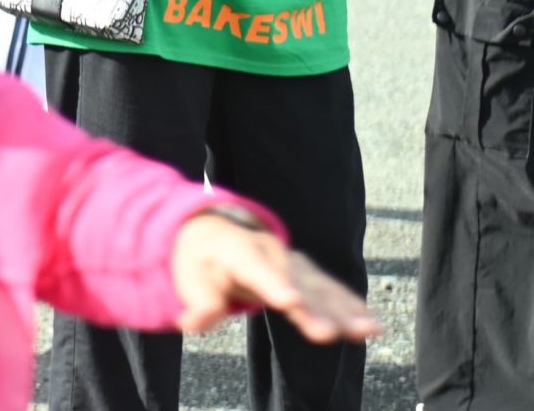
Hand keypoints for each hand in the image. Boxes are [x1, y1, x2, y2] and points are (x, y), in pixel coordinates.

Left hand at [170, 212, 378, 341]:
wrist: (217, 232)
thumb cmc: (202, 260)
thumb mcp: (191, 278)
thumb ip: (198, 303)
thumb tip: (190, 323)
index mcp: (239, 251)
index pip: (256, 269)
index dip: (273, 285)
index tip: (290, 301)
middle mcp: (273, 253)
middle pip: (296, 283)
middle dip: (315, 308)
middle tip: (330, 332)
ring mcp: (294, 262)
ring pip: (321, 288)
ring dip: (345, 310)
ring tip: (368, 331)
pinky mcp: (308, 274)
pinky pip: (332, 290)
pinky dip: (352, 307)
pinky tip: (373, 325)